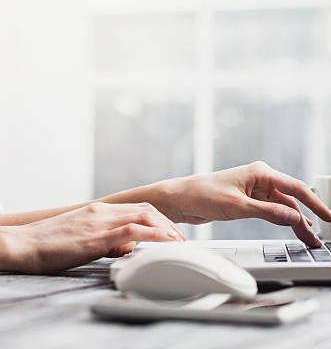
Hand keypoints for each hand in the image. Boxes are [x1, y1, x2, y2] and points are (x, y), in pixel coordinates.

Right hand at [0, 202, 184, 273]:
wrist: (23, 244)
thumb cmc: (50, 245)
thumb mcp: (84, 240)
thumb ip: (108, 241)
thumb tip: (128, 248)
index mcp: (100, 210)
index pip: (138, 209)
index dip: (159, 219)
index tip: (172, 231)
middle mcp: (103, 211)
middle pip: (146, 210)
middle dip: (168, 223)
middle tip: (180, 239)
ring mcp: (100, 222)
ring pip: (143, 217)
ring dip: (166, 228)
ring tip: (179, 242)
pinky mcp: (96, 236)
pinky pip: (132, 231)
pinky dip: (153, 235)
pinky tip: (165, 242)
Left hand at [159, 161, 330, 246]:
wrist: (180, 199)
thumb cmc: (203, 195)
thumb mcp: (238, 207)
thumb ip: (268, 213)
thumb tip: (294, 217)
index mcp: (261, 172)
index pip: (296, 188)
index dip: (314, 203)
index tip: (328, 216)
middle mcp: (261, 179)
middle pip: (291, 199)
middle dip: (305, 218)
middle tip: (317, 238)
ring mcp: (256, 190)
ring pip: (283, 207)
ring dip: (295, 222)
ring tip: (309, 238)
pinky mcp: (250, 200)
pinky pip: (273, 211)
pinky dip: (283, 220)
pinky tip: (293, 228)